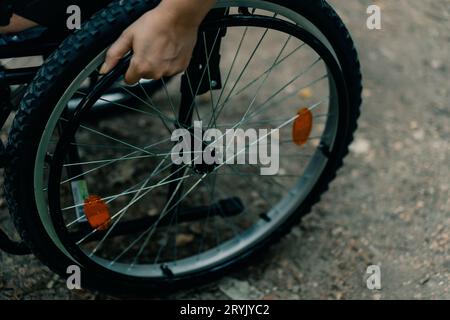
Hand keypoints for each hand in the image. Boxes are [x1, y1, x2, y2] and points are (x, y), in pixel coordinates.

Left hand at [100, 0, 214, 84]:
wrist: (179, 18)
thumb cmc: (156, 23)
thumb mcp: (128, 36)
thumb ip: (114, 55)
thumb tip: (105, 69)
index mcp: (141, 66)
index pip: (129, 80)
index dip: (129, 70)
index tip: (132, 61)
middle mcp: (156, 72)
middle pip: (144, 76)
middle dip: (144, 65)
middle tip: (147, 48)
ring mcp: (169, 71)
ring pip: (158, 73)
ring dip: (157, 64)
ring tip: (159, 47)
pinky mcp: (180, 68)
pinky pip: (170, 69)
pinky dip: (168, 62)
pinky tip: (168, 50)